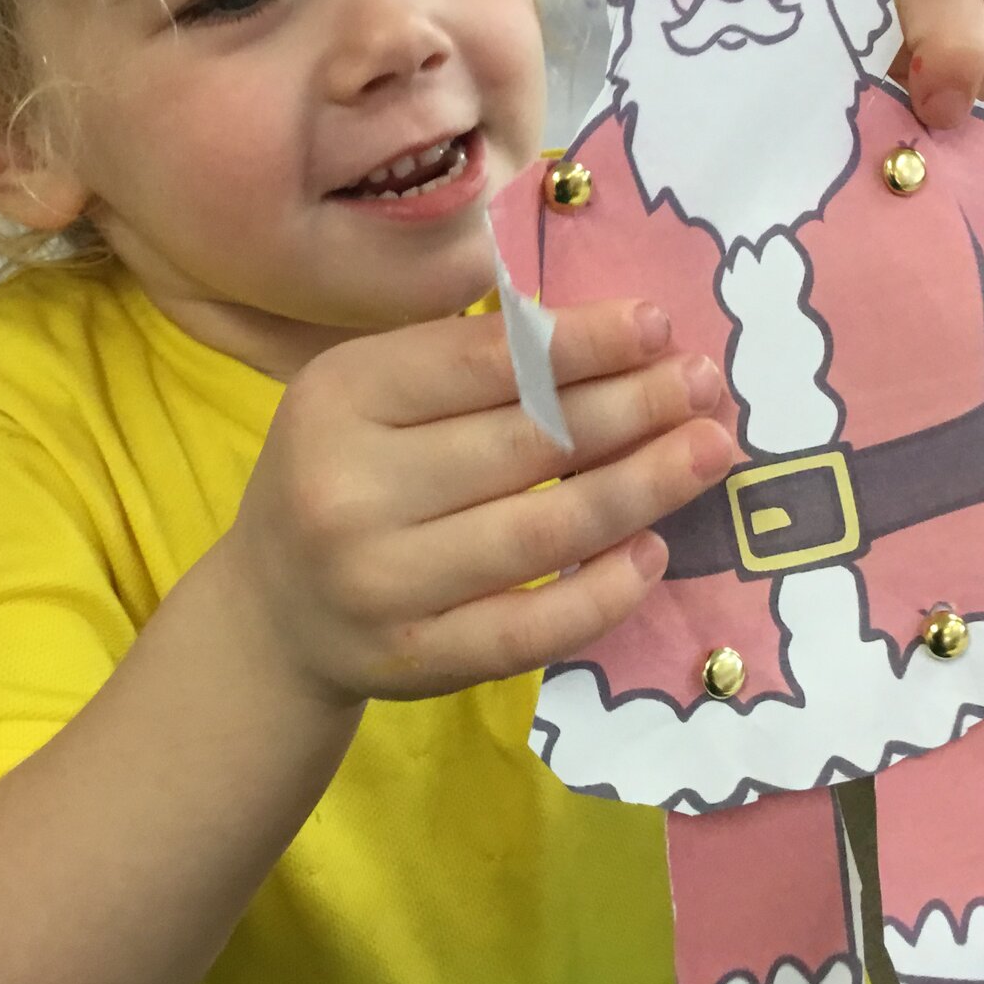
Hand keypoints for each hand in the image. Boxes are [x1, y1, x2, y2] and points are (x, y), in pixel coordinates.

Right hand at [216, 302, 734, 704]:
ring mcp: (382, 583)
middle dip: (633, 407)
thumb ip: (469, 363)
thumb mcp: (372, 395)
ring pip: (543, 532)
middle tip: (707, 384)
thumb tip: (619, 338)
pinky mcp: (417, 658)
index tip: (658, 325)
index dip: (581, 342)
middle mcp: (351, 489)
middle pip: (525, 442)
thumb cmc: (346, 474)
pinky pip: (533, 628)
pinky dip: (604, 592)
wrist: (273, 613)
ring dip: (642, 487)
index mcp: (341, 397)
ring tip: (710, 451)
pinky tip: (654, 551)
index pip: (484, 361)